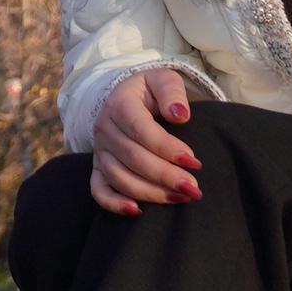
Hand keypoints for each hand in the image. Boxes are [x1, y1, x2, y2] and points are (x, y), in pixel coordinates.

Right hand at [86, 69, 203, 210]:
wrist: (127, 100)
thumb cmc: (151, 92)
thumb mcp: (163, 79)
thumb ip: (172, 91)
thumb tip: (179, 115)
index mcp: (119, 104)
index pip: (141, 130)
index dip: (167, 148)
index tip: (194, 161)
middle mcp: (104, 129)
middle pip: (133, 158)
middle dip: (165, 176)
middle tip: (193, 188)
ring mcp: (99, 151)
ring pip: (119, 178)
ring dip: (150, 193)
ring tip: (180, 198)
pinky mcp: (97, 168)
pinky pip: (99, 190)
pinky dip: (114, 204)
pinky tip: (138, 211)